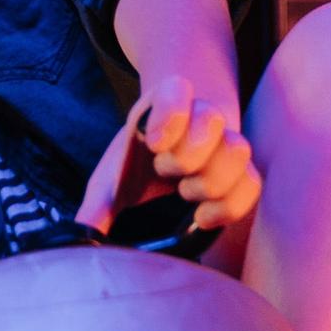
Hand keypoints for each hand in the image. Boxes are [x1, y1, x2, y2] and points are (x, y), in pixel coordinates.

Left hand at [75, 76, 261, 237]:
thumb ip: (96, 208)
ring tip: (186, 193)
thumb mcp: (108, 183)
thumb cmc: (132, 170)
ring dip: (211, 179)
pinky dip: (230, 204)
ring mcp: (224, 143)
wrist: (163, 164)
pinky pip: (252, 183)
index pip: (176, 90)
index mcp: (161, 107)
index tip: (153, 143)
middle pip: (212, 118)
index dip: (170, 112)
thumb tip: (77, 240)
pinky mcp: (240, 173)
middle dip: (188, 153)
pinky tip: (204, 217)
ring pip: (238, 149)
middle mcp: (198, 117)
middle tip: (166, 173)